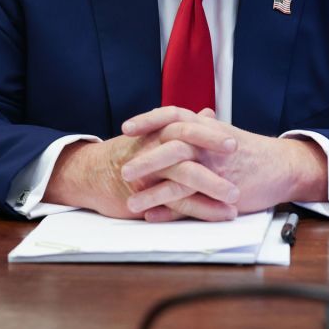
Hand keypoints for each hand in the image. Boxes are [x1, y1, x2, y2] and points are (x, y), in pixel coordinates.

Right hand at [43, 130, 239, 219]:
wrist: (92, 175)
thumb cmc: (130, 154)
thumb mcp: (156, 136)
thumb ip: (184, 127)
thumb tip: (208, 113)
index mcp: (159, 132)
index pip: (186, 126)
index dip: (209, 133)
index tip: (234, 140)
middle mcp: (154, 148)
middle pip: (185, 145)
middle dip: (211, 150)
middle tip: (236, 156)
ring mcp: (150, 172)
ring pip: (185, 175)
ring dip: (213, 186)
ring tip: (236, 198)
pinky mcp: (147, 195)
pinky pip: (178, 202)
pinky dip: (203, 209)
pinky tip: (222, 215)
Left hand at [119, 107, 328, 221]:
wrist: (281, 167)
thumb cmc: (250, 151)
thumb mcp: (224, 133)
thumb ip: (204, 128)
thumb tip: (191, 116)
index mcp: (207, 128)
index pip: (173, 116)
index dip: (148, 120)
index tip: (126, 128)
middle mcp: (209, 145)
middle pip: (172, 146)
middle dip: (146, 158)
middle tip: (122, 169)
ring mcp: (215, 169)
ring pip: (179, 178)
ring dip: (153, 191)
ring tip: (130, 202)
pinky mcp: (222, 193)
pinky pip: (192, 202)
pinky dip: (171, 211)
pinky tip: (153, 216)